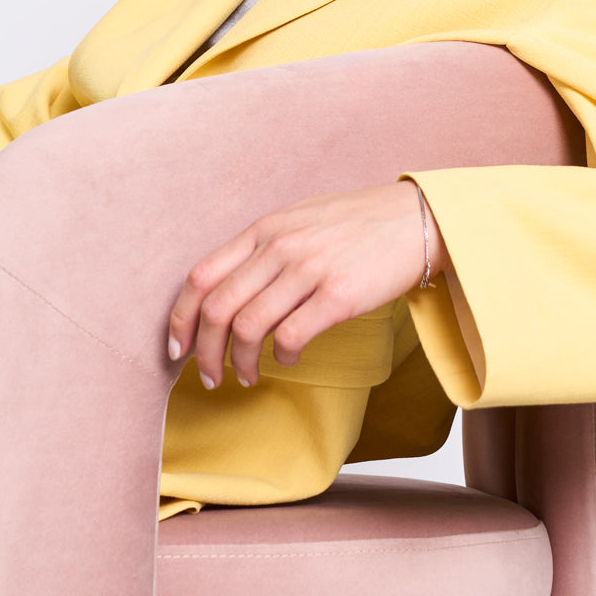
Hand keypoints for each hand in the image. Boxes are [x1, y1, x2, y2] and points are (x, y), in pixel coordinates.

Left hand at [166, 179, 445, 388]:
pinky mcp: (338, 295)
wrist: (417, 219)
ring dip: (239, 363)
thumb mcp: (300, 220)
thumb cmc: (358, 223)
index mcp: (264, 229)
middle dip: (204, 353)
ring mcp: (308, 269)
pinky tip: (289, 359)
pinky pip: (290, 336)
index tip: (178, 349)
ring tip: (247, 376)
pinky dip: (282, 356)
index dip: (181, 320)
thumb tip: (228, 288)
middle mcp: (280, 246)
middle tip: (209, 377)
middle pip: (218, 309)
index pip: (201, 277)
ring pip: (248, 327)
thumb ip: (264, 247)